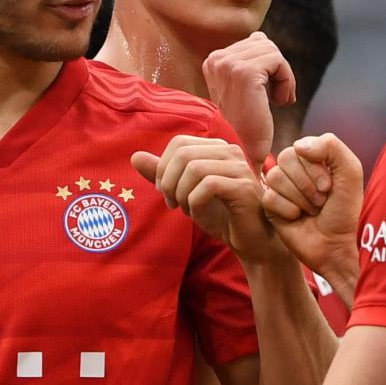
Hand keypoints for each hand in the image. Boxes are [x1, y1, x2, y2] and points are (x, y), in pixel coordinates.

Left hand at [132, 136, 281, 262]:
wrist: (250, 240)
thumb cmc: (220, 215)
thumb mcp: (184, 193)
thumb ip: (162, 175)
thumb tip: (135, 156)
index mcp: (216, 148)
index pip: (178, 143)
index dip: (163, 168)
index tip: (166, 192)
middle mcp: (230, 151)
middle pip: (183, 154)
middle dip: (169, 181)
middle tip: (171, 203)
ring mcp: (239, 167)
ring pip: (194, 168)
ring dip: (181, 193)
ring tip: (185, 209)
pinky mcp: (244, 187)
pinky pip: (208, 185)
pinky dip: (194, 202)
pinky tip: (197, 213)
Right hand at [202, 32, 294, 162]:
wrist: (244, 151)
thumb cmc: (247, 123)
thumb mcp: (243, 85)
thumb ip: (249, 58)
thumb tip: (259, 34)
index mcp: (213, 60)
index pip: (255, 42)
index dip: (268, 67)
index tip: (264, 93)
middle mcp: (216, 59)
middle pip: (264, 43)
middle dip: (277, 69)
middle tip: (275, 97)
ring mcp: (227, 64)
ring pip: (272, 50)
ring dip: (282, 76)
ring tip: (276, 99)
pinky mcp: (244, 72)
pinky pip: (278, 61)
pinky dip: (286, 81)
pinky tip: (279, 101)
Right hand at [261, 134, 363, 290]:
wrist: (335, 244)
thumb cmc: (344, 210)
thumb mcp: (350, 172)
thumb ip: (332, 146)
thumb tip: (298, 145)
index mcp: (313, 157)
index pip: (302, 147)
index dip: (315, 169)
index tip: (330, 187)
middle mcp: (294, 169)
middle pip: (286, 158)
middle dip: (307, 184)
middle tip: (321, 201)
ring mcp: (279, 187)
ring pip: (275, 177)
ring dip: (299, 198)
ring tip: (311, 211)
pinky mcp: (269, 206)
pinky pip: (269, 198)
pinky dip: (288, 210)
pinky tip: (297, 218)